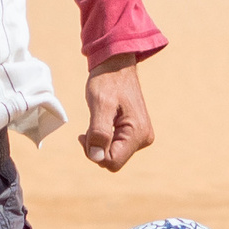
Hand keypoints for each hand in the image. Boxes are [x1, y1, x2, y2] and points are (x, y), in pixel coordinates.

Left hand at [80, 55, 153, 171]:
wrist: (116, 65)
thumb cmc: (107, 81)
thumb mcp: (100, 105)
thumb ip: (99, 132)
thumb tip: (97, 157)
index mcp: (137, 134)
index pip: (112, 162)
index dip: (93, 153)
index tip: (84, 134)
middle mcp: (144, 138)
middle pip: (112, 161)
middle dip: (96, 148)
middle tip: (88, 128)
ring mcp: (141, 137)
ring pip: (112, 155)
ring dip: (98, 143)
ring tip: (96, 121)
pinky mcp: (136, 134)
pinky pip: (115, 147)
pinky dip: (103, 139)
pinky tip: (101, 124)